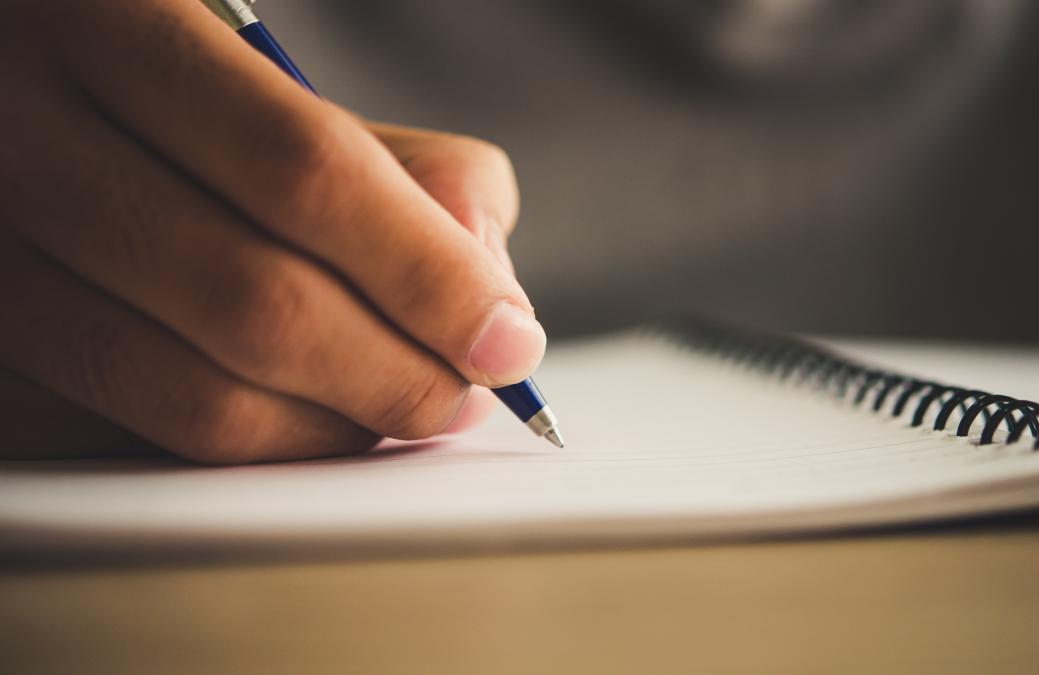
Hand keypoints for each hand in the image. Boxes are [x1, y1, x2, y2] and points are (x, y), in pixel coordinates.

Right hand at [0, 0, 542, 462]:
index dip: (427, 274)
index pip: (305, 172)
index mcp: (113, 21)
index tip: (509, 342)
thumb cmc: (192, 100)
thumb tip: (491, 302)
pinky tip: (302, 414)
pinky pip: (141, 440)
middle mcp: (18, 131)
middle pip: (254, 301)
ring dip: (333, 427)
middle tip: (463, 391)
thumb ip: (417, 174)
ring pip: (192, 398)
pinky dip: (255, 446)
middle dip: (396, 372)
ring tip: (398, 405)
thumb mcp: (301, 90)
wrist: (26, 105)